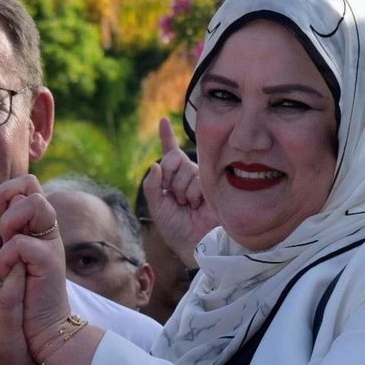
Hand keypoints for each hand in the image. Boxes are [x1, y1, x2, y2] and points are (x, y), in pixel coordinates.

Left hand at [0, 175, 71, 353]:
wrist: (38, 336)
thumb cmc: (16, 303)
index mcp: (29, 227)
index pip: (19, 187)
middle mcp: (42, 229)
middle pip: (26, 187)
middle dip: (0, 204)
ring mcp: (48, 243)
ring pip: (32, 203)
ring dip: (7, 222)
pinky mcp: (50, 262)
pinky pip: (24, 243)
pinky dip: (7, 255)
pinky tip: (2, 271)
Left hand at [143, 117, 218, 266]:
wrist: (193, 243)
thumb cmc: (175, 228)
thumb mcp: (157, 207)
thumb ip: (152, 186)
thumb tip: (155, 164)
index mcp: (172, 179)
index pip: (169, 154)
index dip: (166, 136)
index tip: (162, 120)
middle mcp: (187, 175)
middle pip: (173, 159)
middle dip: (168, 177)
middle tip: (173, 197)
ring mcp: (201, 179)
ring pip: (185, 169)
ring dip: (181, 190)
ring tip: (187, 205)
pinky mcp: (213, 184)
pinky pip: (197, 179)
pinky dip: (192, 194)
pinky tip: (197, 205)